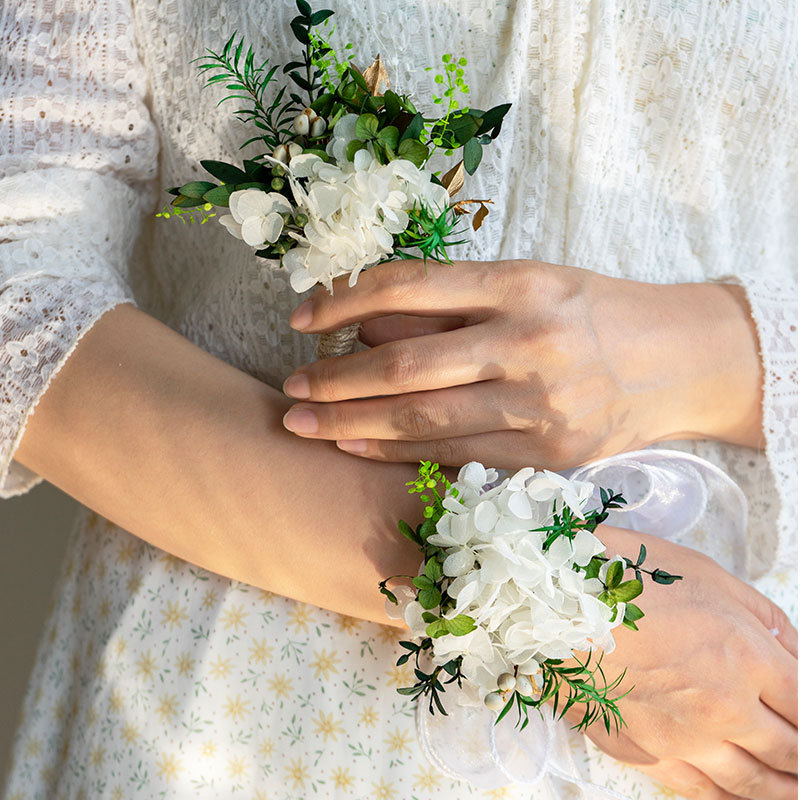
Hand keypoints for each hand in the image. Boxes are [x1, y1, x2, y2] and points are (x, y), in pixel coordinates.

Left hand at [282, 259, 762, 468]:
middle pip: (408, 366)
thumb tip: (366, 325)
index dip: (344, 301)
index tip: (302, 317)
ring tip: (304, 426)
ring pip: (426, 420)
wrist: (680, 360)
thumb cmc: (595, 312)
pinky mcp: (549, 456)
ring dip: (354, 424)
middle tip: (290, 390)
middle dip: (336, 380)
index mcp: (522, 284)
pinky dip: (400, 454)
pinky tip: (358, 448)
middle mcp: (529, 343)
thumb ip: (451, 305)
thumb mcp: (530, 282)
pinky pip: (458, 457)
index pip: (411, 287)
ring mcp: (540, 406)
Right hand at [575, 526, 797, 798]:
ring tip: (793, 788)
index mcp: (744, 656)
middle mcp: (722, 709)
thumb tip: (793, 652)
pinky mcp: (642, 753)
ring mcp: (680, 738)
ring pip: (750, 783)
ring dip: (780, 789)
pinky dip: (727, 798)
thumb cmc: (622, 575)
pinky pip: (698, 791)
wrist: (549, 600)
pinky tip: (736, 794)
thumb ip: (759, 615)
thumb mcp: (703, 573)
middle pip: (789, 752)